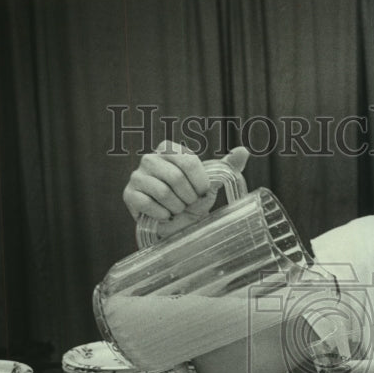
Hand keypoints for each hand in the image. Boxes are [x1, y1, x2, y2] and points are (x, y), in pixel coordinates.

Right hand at [121, 141, 250, 237]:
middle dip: (189, 198)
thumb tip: (244, 150)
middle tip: (189, 204)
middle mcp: (150, 158)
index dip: (200, 183)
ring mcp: (137, 176)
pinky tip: (165, 215)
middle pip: (176, 178)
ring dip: (176, 207)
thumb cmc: (192, 199)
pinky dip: (163, 215)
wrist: (175, 223)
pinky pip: (149, 204)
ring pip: (163, 192)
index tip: (202, 193)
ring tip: (177, 209)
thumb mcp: (211, 182)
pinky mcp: (129, 194)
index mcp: (169, 149)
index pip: (190, 162)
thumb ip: (228, 166)